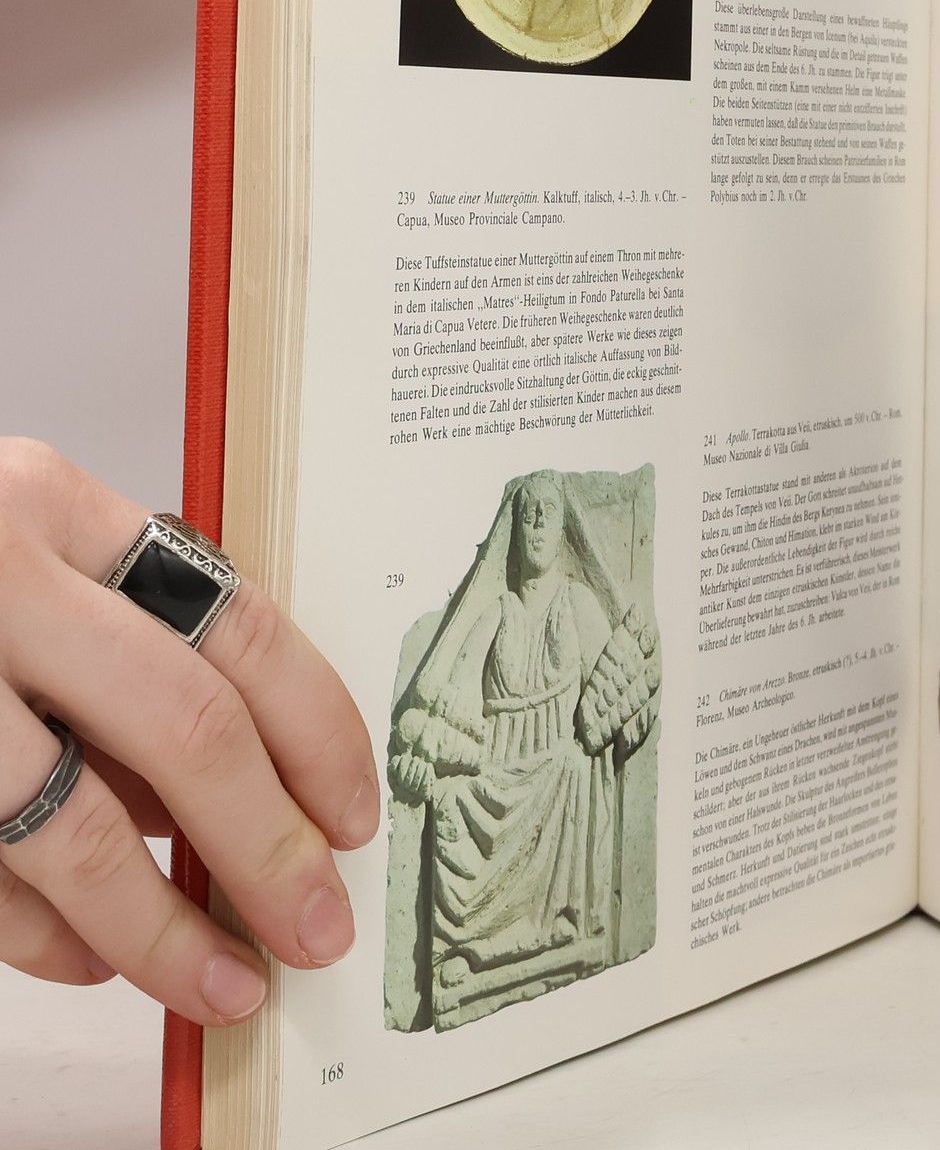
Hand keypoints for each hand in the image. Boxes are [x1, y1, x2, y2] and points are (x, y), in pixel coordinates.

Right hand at [0, 440, 377, 1024]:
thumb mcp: (18, 557)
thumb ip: (118, 643)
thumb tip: (243, 788)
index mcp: (51, 509)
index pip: (237, 627)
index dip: (317, 731)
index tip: (353, 812)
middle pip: (183, 729)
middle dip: (269, 846)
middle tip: (319, 923)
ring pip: (73, 827)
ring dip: (160, 928)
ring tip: (223, 982)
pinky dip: (40, 933)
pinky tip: (92, 962)